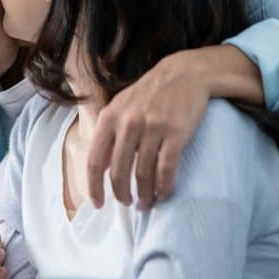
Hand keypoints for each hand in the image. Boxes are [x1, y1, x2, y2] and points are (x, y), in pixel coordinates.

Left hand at [86, 51, 209, 209]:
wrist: (184, 73)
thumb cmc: (148, 94)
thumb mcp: (119, 107)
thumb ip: (107, 134)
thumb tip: (100, 167)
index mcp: (109, 119)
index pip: (94, 161)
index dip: (94, 186)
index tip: (97, 204)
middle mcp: (127, 124)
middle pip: (118, 172)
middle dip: (121, 194)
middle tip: (127, 204)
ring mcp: (151, 128)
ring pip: (143, 173)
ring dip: (144, 194)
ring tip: (146, 204)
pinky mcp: (175, 132)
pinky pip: (166, 168)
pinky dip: (164, 186)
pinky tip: (163, 194)